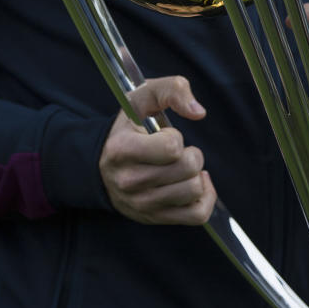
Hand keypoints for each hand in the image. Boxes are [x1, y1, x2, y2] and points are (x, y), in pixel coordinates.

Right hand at [99, 75, 216, 225]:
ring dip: (196, 175)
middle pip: (188, 169)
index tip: (163, 136)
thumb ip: (171, 89)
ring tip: (182, 167)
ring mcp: (142, 204)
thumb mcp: (142, 98)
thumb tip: (198, 112)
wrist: (103, 166)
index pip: (172, 147)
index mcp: (122, 150)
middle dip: (191, 155)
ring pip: (194, 191)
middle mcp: (129, 181)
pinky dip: (205, 197)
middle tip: (177, 152)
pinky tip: (195, 183)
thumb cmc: (129, 129)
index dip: (175, 137)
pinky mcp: (155, 218)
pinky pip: (198, 215)